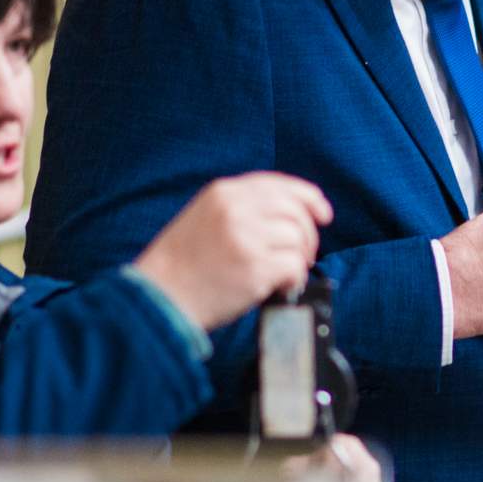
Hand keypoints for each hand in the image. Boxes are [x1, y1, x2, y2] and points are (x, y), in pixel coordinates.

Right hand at [132, 173, 332, 329]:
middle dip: (309, 235)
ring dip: (299, 260)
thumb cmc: (183, 264)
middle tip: (304, 255)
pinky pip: (295, 266)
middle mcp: (237, 209)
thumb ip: (243, 208)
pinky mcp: (255, 267)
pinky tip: (280, 287)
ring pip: (298, 239)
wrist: (160, 296)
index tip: (322, 214)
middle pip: (296, 212)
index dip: (309, 198)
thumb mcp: (206, 217)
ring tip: (283, 275)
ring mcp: (246, 237)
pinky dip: (294, 279)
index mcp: (224, 193)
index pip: (281, 185)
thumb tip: (292, 213)